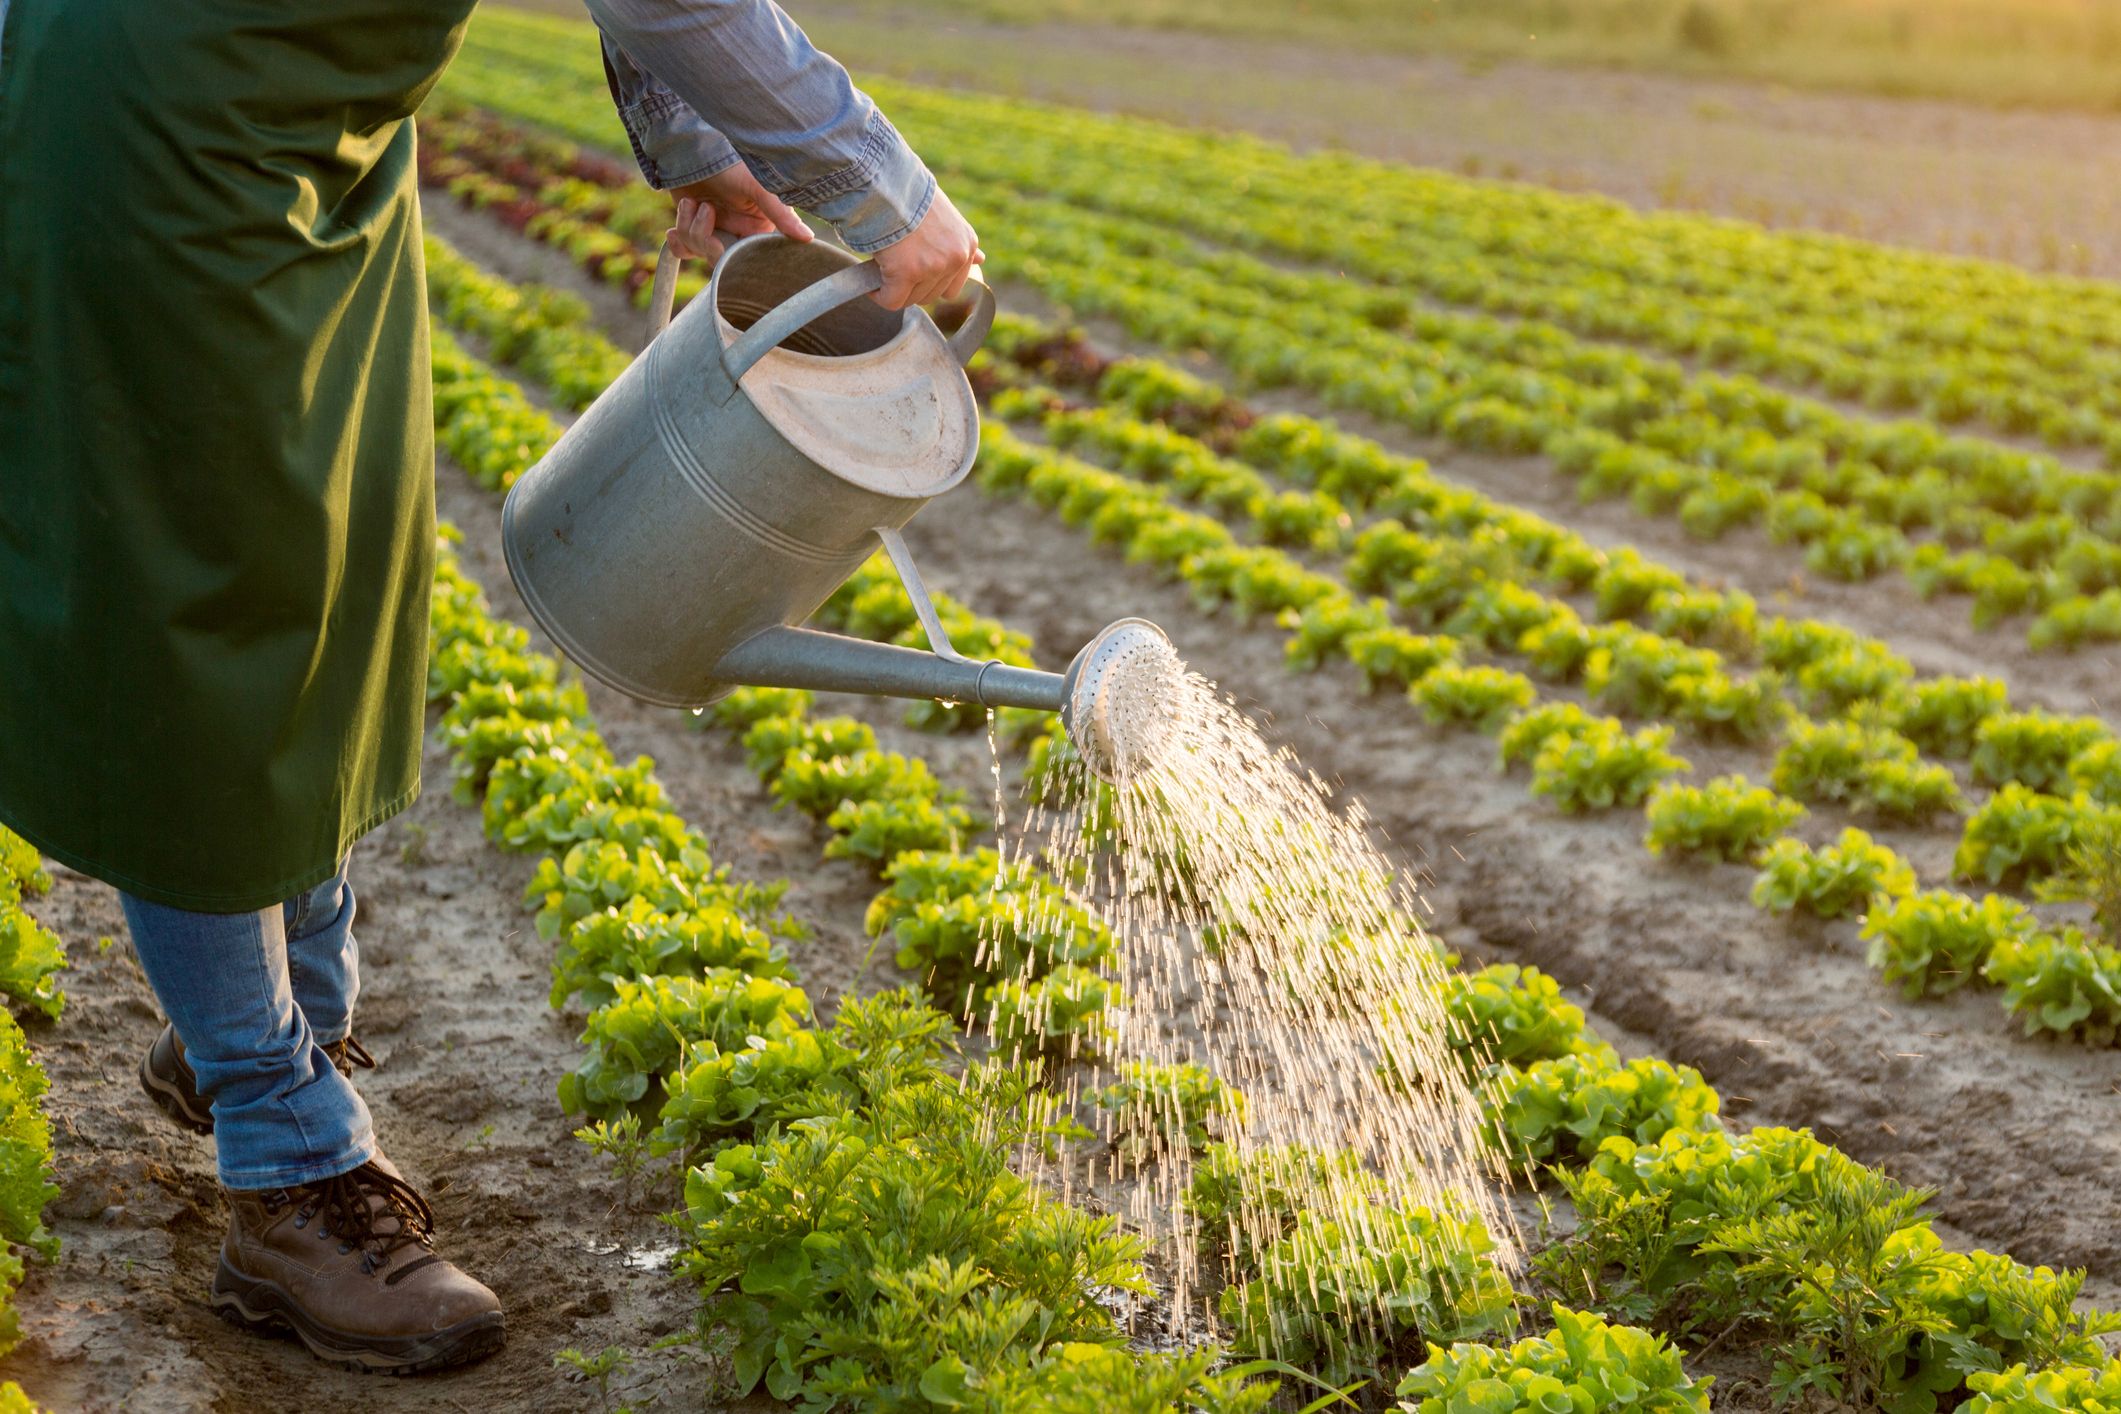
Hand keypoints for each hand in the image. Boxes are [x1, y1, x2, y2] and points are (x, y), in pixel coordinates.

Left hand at [666, 165, 812, 263]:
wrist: (693, 149)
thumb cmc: (730, 163)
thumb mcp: (759, 187)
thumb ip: (782, 214)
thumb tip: (808, 238)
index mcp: (759, 227)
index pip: (751, 257)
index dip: (735, 257)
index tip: (725, 242)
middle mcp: (738, 233)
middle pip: (721, 259)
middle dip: (707, 237)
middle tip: (707, 210)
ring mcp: (715, 231)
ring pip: (700, 252)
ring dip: (690, 226)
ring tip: (693, 201)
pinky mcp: (694, 228)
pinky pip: (684, 250)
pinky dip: (677, 241)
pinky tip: (673, 227)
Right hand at [872, 187, 982, 310]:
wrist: (887, 182)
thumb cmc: (909, 194)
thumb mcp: (945, 216)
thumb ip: (958, 241)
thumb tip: (981, 260)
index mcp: (967, 243)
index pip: (952, 286)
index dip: (928, 283)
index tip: (912, 272)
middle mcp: (956, 257)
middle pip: (931, 295)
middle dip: (911, 287)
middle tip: (893, 267)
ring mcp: (933, 266)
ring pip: (911, 299)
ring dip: (895, 289)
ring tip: (882, 269)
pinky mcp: (907, 273)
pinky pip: (892, 301)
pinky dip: (879, 295)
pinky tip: (872, 283)